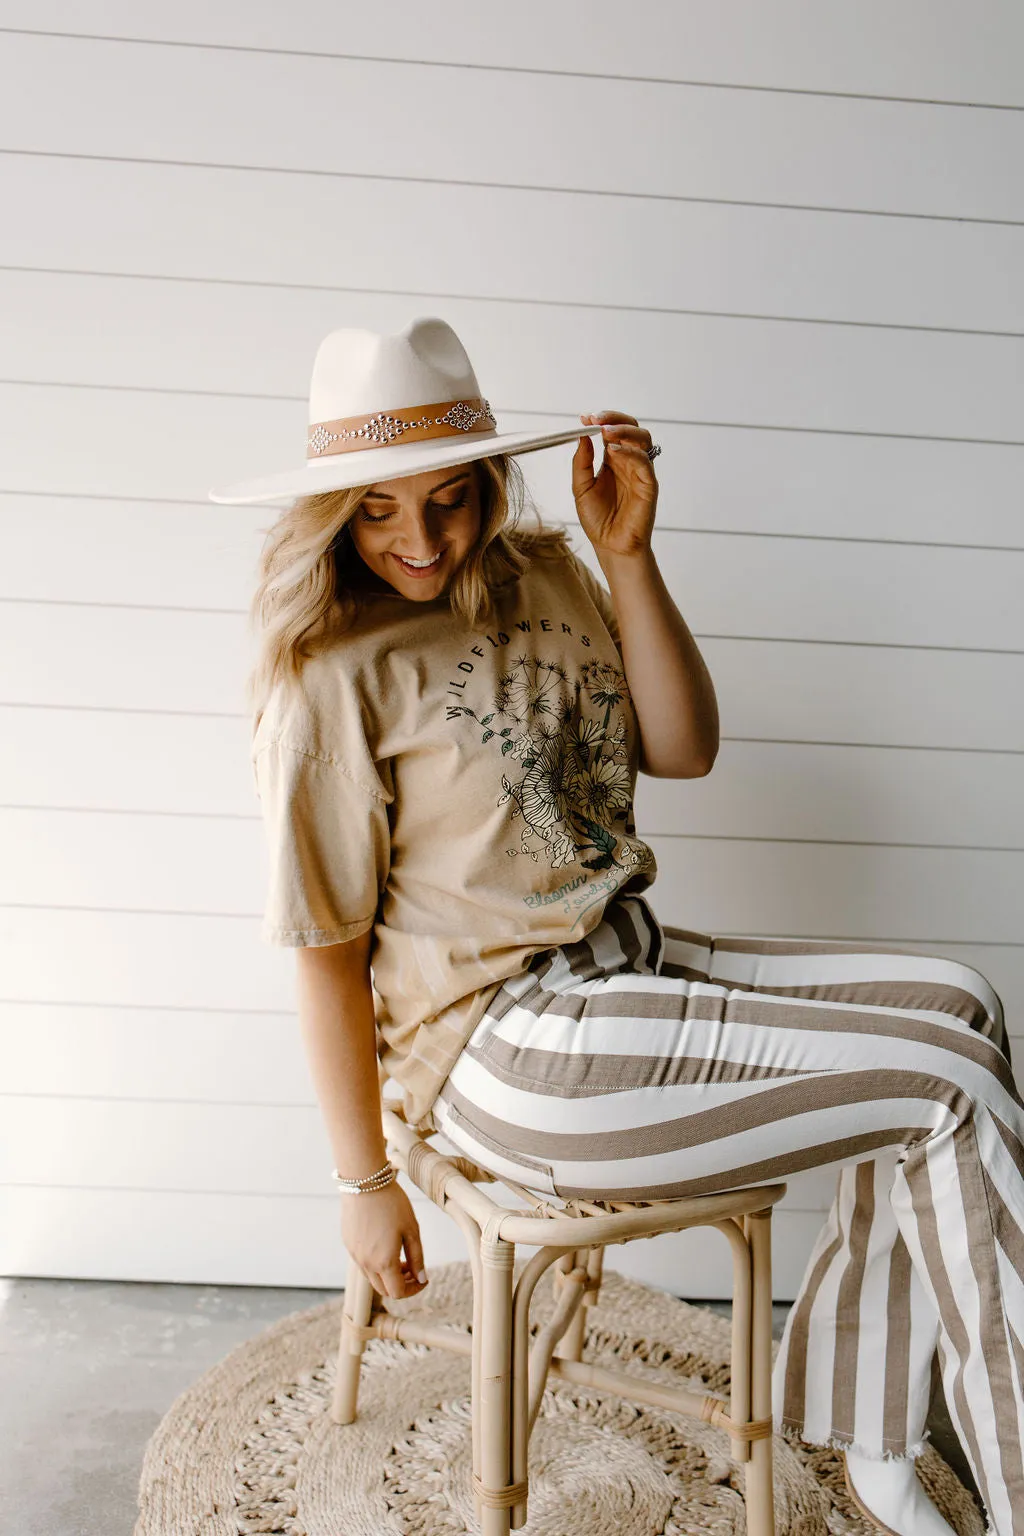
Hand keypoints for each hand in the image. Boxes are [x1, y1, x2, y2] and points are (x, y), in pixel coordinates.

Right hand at [339, 1178, 427, 1300]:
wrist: (364, 1182)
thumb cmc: (392, 1203)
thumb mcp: (412, 1230)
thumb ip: (417, 1258)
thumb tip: (422, 1278)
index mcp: (384, 1262)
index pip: (398, 1293)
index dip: (414, 1289)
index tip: (423, 1278)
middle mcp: (366, 1263)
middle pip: (384, 1289)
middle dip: (401, 1283)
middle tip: (411, 1266)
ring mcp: (354, 1254)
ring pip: (372, 1277)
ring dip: (387, 1274)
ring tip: (399, 1254)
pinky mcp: (348, 1244)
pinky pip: (363, 1262)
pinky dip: (375, 1262)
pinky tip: (384, 1242)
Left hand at [572, 410, 658, 558]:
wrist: (610, 546)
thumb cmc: (598, 520)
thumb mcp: (581, 488)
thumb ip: (581, 462)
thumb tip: (582, 436)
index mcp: (613, 461)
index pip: (612, 431)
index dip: (600, 421)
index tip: (584, 417)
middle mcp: (628, 462)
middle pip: (631, 428)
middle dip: (614, 419)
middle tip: (596, 419)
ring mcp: (640, 471)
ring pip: (642, 439)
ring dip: (624, 430)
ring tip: (605, 431)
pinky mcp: (649, 484)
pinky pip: (644, 461)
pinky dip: (630, 452)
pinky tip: (613, 451)